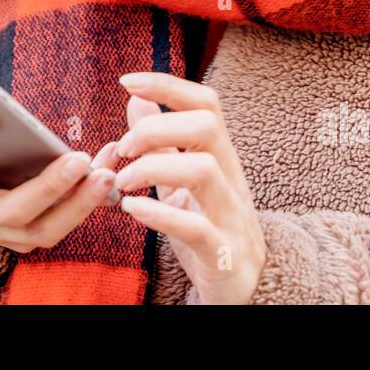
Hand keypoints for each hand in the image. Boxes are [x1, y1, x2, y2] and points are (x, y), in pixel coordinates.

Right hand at [0, 122, 119, 253]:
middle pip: (11, 211)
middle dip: (48, 187)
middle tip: (79, 160)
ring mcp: (0, 234)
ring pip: (44, 230)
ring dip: (80, 203)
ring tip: (106, 174)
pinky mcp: (26, 239)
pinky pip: (61, 225)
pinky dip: (87, 201)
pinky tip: (108, 172)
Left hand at [112, 72, 266, 303]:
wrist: (246, 288)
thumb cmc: (209, 227)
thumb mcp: (181, 181)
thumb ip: (161, 143)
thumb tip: (137, 99)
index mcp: (221, 157)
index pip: (206, 103)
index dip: (168, 85)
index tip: (127, 81)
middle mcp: (232, 179)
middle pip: (207, 127)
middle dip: (157, 127)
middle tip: (123, 148)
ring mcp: (231, 215)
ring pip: (204, 171)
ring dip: (153, 168)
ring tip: (124, 181)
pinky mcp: (224, 254)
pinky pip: (196, 228)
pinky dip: (160, 216)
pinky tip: (132, 211)